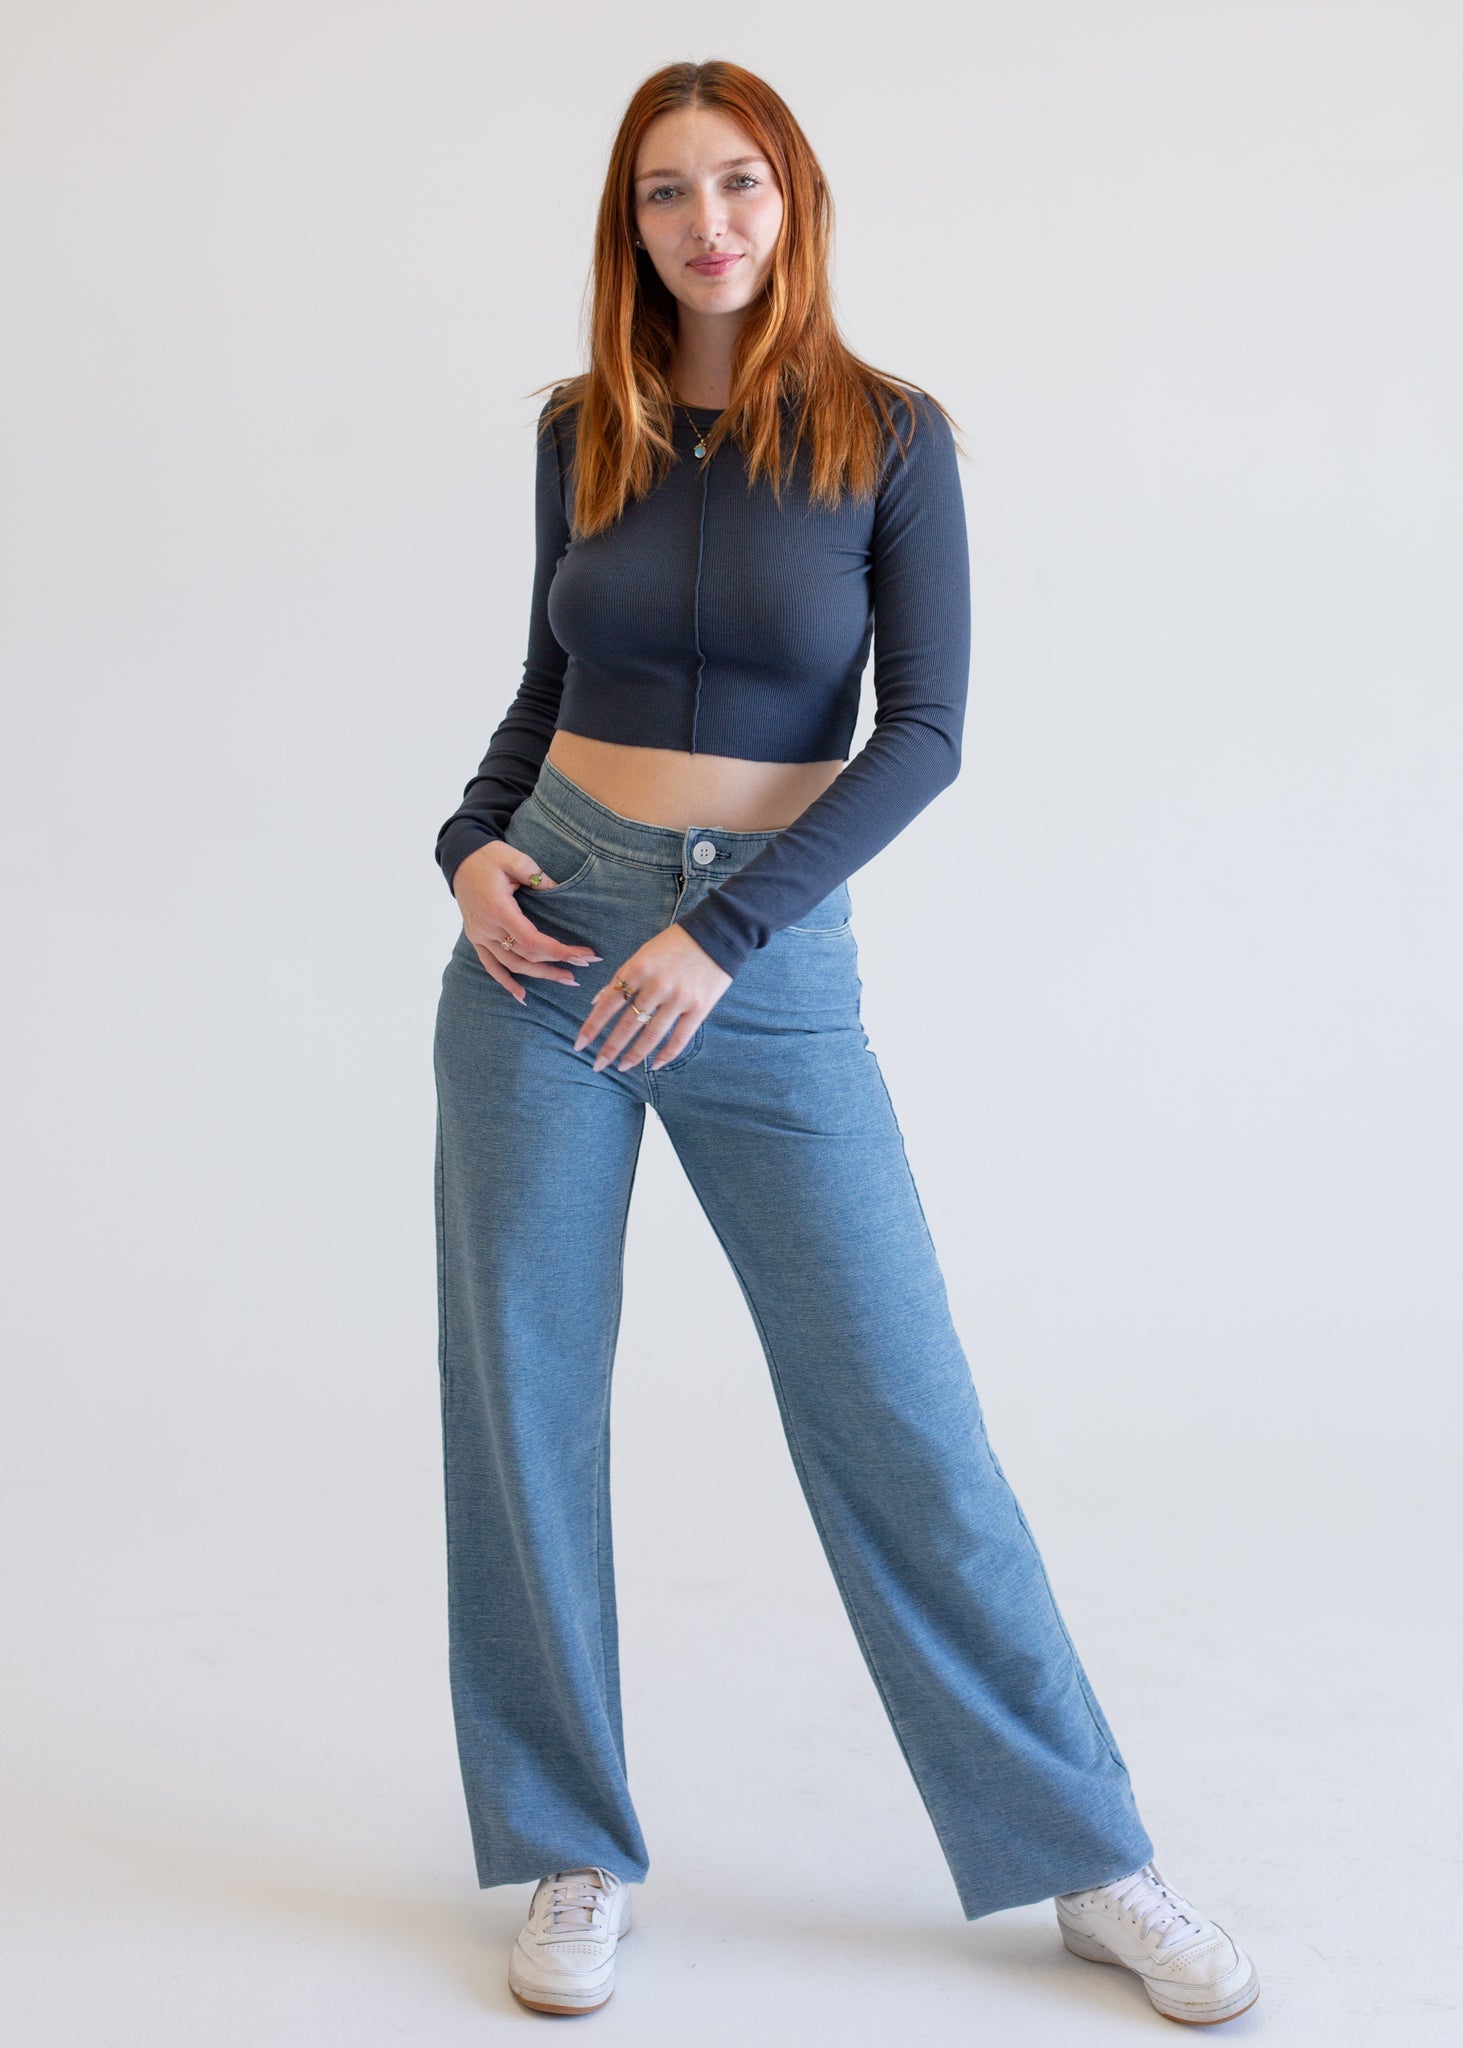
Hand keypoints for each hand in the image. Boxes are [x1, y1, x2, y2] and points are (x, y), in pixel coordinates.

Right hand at [452, 840, 602, 1002]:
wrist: (460, 858)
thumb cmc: (490, 856)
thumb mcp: (516, 859)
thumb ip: (538, 876)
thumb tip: (560, 891)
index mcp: (498, 909)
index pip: (532, 940)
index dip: (559, 951)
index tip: (583, 956)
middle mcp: (487, 928)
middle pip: (525, 956)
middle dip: (556, 963)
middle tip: (584, 967)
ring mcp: (479, 935)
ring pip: (511, 965)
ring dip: (539, 975)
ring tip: (566, 979)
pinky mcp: (476, 938)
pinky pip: (490, 965)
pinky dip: (505, 982)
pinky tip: (522, 996)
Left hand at [576, 924, 732, 1071]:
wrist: (718, 934)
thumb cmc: (676, 943)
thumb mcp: (644, 953)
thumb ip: (622, 977)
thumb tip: (597, 1001)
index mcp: (638, 968)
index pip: (608, 1003)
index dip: (592, 1026)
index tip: (579, 1045)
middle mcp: (656, 986)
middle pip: (627, 1024)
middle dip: (610, 1048)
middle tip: (597, 1065)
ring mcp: (679, 998)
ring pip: (651, 1035)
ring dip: (634, 1055)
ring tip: (622, 1067)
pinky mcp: (699, 1008)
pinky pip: (679, 1038)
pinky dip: (666, 1055)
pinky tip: (654, 1065)